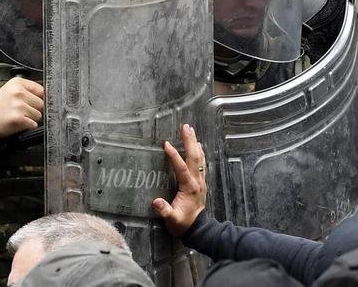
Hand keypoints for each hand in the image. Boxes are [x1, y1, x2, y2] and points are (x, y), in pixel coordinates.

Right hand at [0, 77, 44, 137]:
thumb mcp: (9, 90)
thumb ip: (26, 90)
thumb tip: (45, 96)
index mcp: (17, 83)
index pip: (41, 90)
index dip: (38, 99)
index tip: (32, 103)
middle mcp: (18, 92)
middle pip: (41, 103)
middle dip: (34, 109)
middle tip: (22, 111)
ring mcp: (18, 105)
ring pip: (38, 115)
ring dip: (31, 119)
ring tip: (18, 116)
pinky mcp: (18, 118)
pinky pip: (33, 124)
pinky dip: (28, 126)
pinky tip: (18, 123)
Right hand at [152, 123, 206, 237]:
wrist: (198, 230)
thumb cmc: (183, 224)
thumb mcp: (172, 220)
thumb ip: (165, 211)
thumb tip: (156, 202)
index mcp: (188, 188)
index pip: (181, 168)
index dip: (174, 155)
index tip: (166, 144)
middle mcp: (197, 181)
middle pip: (194, 157)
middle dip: (189, 141)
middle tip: (185, 127)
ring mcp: (200, 181)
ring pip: (200, 158)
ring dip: (195, 143)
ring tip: (191, 130)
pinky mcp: (201, 182)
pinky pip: (201, 163)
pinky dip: (200, 152)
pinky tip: (198, 146)